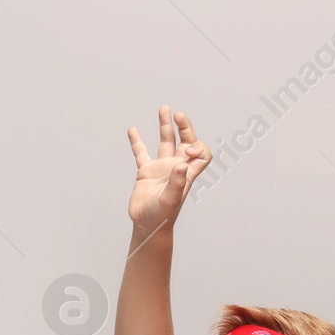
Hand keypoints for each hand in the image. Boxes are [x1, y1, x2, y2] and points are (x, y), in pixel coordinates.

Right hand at [126, 105, 211, 238]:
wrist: (147, 225)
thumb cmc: (162, 216)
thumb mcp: (171, 199)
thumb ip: (178, 182)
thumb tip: (181, 165)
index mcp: (187, 173)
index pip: (201, 153)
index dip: (198, 147)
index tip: (188, 149)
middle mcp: (176, 167)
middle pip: (185, 141)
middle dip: (184, 127)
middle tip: (178, 115)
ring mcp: (161, 168)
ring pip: (165, 142)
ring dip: (165, 126)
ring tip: (164, 108)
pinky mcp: (146, 172)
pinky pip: (141, 153)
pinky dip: (137, 142)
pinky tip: (133, 130)